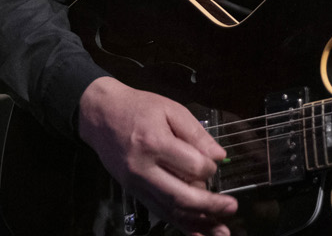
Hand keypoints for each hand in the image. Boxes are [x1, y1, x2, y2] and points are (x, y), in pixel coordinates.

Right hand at [78, 76, 239, 235]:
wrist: (100, 114)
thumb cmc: (138, 108)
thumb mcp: (170, 109)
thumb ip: (196, 133)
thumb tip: (219, 156)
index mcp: (155, 143)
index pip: (192, 166)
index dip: (210, 167)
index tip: (215, 163)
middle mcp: (143, 169)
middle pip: (181, 196)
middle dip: (210, 206)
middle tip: (231, 207)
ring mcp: (136, 184)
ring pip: (170, 210)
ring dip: (198, 223)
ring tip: (220, 231)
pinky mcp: (133, 192)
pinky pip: (159, 212)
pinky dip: (179, 224)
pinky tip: (196, 233)